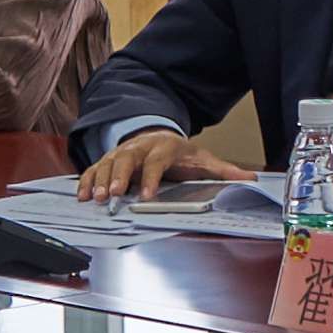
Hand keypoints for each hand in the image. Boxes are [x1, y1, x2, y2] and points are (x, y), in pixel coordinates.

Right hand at [77, 127, 245, 201]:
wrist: (157, 134)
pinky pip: (94, 168)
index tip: (146, 195)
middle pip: (126, 160)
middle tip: (111, 196)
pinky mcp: (108, 159)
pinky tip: (82, 195)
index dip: (150, 178)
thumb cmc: (179, 153)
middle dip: (117, 178)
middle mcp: (139, 148)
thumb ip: (224, 170)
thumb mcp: (203, 159)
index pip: (155, 162)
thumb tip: (250, 178)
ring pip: (107, 164)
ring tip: (93, 198)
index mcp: (162, 147)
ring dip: (98, 181)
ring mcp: (121, 152)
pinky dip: (86, 181)